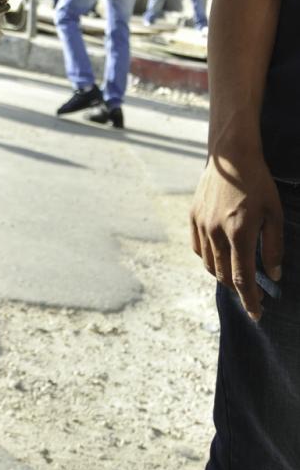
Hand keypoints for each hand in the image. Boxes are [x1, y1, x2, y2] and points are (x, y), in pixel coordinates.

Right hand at [189, 148, 283, 320]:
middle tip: (253, 295)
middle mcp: (216, 232)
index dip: (250, 301)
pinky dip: (208, 260)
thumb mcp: (275, 214)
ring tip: (237, 276)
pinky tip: (219, 258)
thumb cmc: (258, 183)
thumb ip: (274, 247)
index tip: (257, 314)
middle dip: (239, 291)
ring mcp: (201, 224)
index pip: (242, 279)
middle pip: (224, 275)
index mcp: (238, 233)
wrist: (230, 155)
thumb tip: (273, 275)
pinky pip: (197, 248)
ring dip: (223, 276)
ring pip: (209, 264)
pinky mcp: (193, 215)